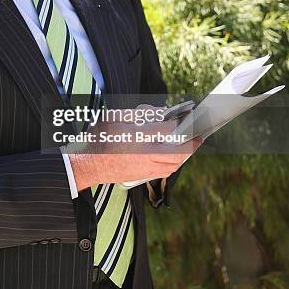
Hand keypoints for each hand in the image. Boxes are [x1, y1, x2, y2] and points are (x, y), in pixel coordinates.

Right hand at [67, 104, 202, 190]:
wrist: (88, 164)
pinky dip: (176, 162)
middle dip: (192, 142)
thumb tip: (160, 112)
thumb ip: (139, 112)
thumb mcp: (116, 116)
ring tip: (193, 143)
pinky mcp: (143, 176)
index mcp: (136, 136)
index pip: (168, 129)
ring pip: (174, 163)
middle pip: (177, 151)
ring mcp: (144, 168)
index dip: (182, 122)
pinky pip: (166, 171)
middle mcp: (143, 154)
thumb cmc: (100, 137)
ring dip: (186, 153)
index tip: (189, 114)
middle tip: (201, 133)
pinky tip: (178, 155)